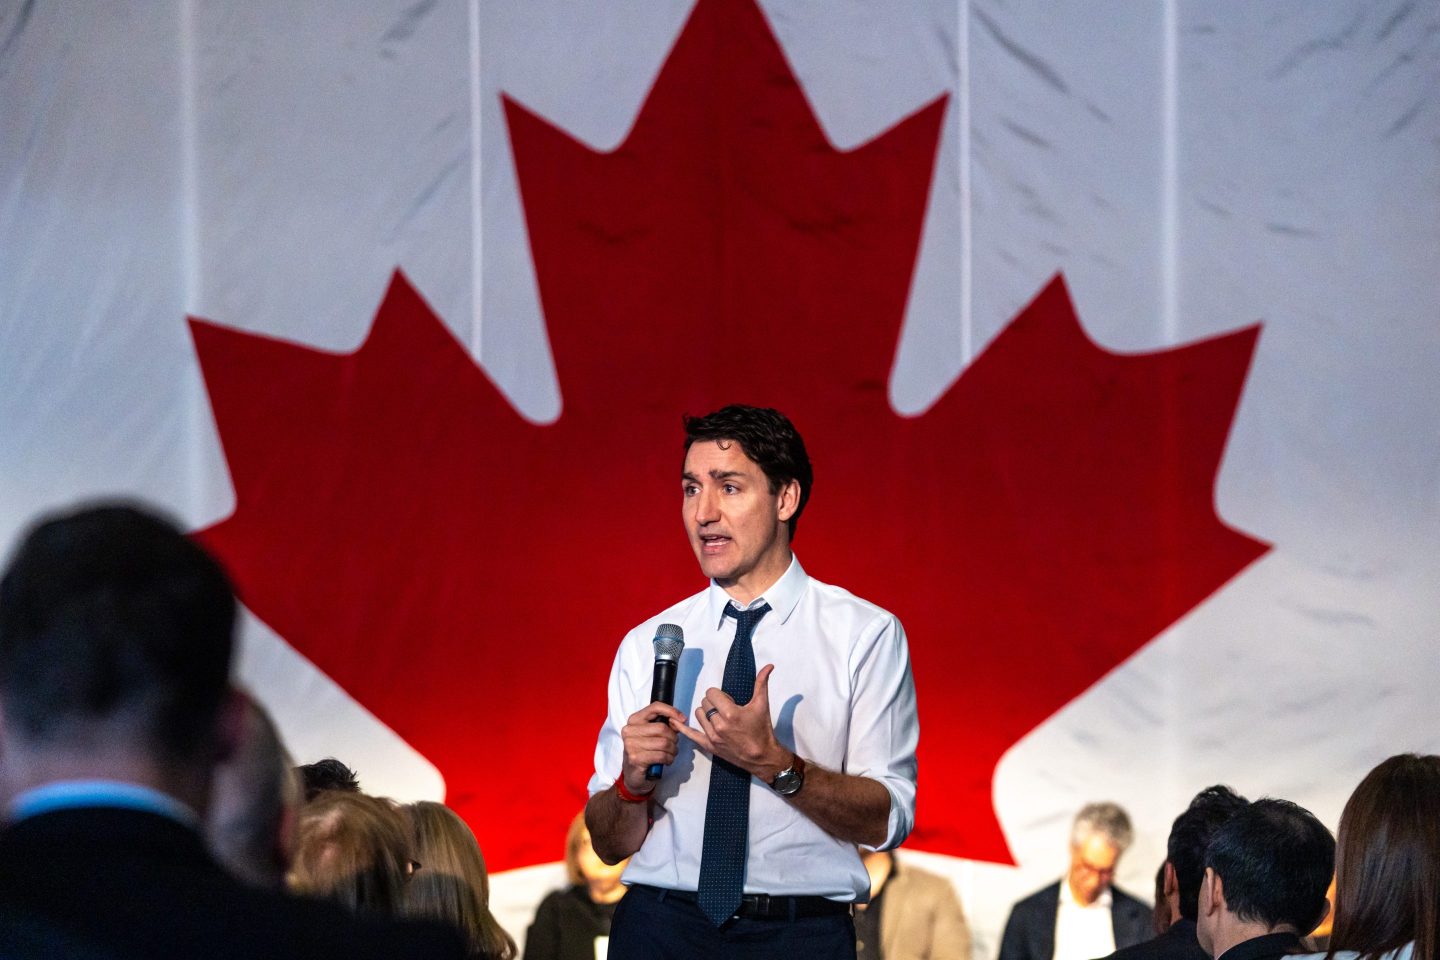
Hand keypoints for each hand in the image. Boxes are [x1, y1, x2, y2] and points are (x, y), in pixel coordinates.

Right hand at [619, 701, 686, 793]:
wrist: (633, 774)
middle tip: (673, 744)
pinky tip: (667, 761)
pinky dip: (669, 759)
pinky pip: (661, 755)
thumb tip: (680, 720)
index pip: (655, 707)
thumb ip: (663, 724)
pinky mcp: (635, 758)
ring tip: (671, 753)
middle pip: (662, 728)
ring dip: (673, 750)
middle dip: (674, 737)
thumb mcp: (651, 734)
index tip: (683, 719)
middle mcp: (629, 730)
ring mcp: (631, 745)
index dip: (672, 711)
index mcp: (634, 720)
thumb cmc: (645, 751)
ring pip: (664, 743)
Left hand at [673, 664, 788, 780]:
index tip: (728, 700)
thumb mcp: (762, 705)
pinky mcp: (709, 746)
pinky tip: (674, 722)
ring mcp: (713, 736)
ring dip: (706, 713)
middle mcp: (719, 725)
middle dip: (714, 702)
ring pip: (698, 714)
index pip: (711, 693)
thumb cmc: (762, 731)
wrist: (762, 756)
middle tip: (725, 708)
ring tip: (718, 716)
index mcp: (730, 713)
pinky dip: (682, 728)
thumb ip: (762, 683)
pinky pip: (691, 735)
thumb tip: (768, 666)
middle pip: (705, 702)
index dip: (719, 694)